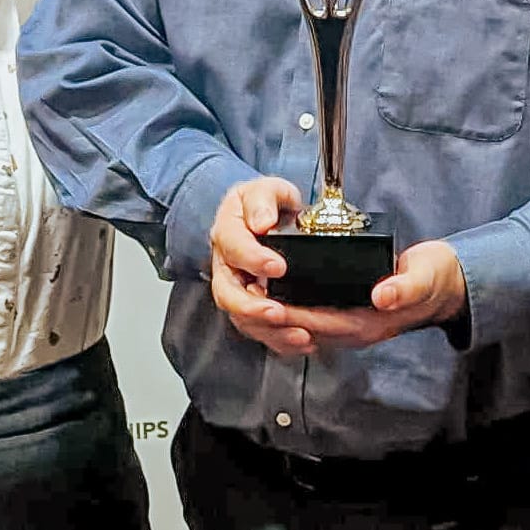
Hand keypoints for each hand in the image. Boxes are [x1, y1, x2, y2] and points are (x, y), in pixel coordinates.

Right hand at [209, 177, 305, 355]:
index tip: (278, 266)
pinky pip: (259, 329)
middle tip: (278, 312)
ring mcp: (236, 288)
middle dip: (252, 307)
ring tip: (300, 334)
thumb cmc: (264, 205)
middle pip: (227, 293)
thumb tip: (262, 221)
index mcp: (227, 231)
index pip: (233, 247)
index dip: (253, 259)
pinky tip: (303, 341)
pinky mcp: (250, 306)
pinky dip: (280, 340)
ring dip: (269, 330)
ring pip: (241, 318)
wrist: (264, 219)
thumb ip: (264, 199)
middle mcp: (226, 265)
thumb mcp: (267, 189)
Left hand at [263, 241, 467, 353]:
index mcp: (368, 323)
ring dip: (276, 317)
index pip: (318, 323)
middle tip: (244, 296)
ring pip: (303, 327)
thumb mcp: (424, 277)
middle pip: (303, 329)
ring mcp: (350, 325)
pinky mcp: (347, 316)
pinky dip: (291, 310)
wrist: (446, 287)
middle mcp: (354, 330)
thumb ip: (404, 287)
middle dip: (272, 318)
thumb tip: (382, 296)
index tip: (264, 302)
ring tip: (250, 295)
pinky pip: (311, 319)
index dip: (290, 315)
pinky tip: (275, 294)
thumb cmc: (434, 280)